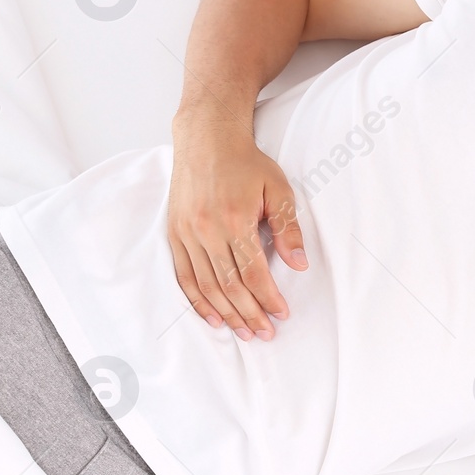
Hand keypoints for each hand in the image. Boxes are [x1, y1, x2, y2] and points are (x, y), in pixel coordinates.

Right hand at [168, 108, 306, 339]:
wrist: (206, 140)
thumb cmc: (247, 164)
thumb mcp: (278, 189)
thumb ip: (288, 229)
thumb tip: (299, 265)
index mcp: (235, 220)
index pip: (254, 273)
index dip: (268, 298)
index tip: (281, 315)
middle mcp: (207, 231)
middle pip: (230, 286)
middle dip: (249, 314)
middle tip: (265, 334)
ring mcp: (187, 234)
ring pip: (207, 286)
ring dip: (225, 313)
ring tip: (244, 332)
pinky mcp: (175, 234)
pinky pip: (184, 276)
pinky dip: (197, 300)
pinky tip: (211, 317)